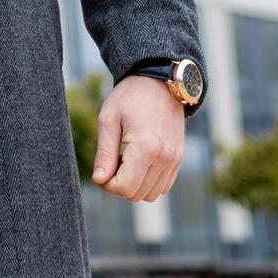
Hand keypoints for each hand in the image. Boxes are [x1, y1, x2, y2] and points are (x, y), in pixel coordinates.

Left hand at [93, 76, 184, 201]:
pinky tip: (140, 161)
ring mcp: (174, 160)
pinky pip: (163, 186)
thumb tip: (99, 180)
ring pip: (151, 195)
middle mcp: (164, 158)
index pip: (124, 188)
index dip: (108, 184)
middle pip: (137, 195)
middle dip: (120, 184)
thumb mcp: (109, 120)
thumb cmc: (129, 97)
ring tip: (127, 159)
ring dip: (135, 184)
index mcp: (145, 148)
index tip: (103, 167)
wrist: (160, 82)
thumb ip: (104, 153)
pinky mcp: (178, 159)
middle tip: (114, 160)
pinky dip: (149, 181)